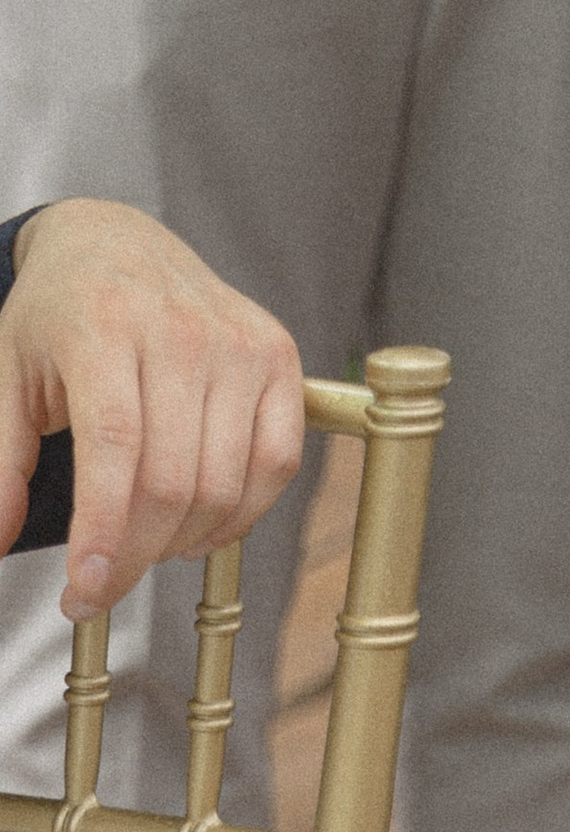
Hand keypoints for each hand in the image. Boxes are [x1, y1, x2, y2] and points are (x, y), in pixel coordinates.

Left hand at [0, 201, 304, 621]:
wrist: (116, 240)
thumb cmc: (56, 316)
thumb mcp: (5, 377)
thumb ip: (2, 464)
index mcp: (106, 327)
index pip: (115, 446)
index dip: (103, 531)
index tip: (83, 591)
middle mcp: (183, 329)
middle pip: (172, 479)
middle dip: (133, 559)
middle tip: (97, 590)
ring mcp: (239, 340)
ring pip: (224, 482)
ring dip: (180, 543)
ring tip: (142, 550)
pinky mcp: (278, 352)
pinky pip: (278, 458)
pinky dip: (244, 512)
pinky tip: (200, 525)